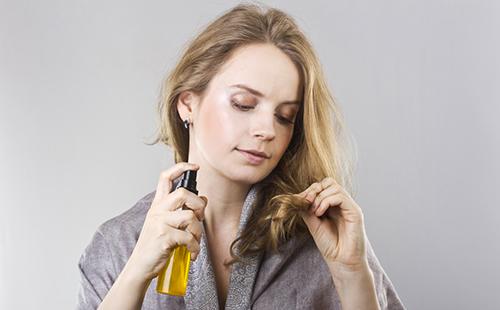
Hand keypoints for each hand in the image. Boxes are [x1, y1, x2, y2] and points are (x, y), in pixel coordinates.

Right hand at [126, 162, 207, 281]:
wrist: (141, 266)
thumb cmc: (156, 245)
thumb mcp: (166, 224)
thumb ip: (182, 211)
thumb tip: (203, 199)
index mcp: (158, 205)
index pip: (165, 177)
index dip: (181, 168)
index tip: (195, 166)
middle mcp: (157, 210)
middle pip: (183, 193)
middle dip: (198, 205)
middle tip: (199, 218)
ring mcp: (159, 223)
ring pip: (190, 217)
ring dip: (198, 231)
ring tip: (194, 241)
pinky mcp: (164, 238)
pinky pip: (188, 238)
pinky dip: (195, 247)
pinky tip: (192, 253)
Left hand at [296, 177, 368, 275]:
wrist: (341, 261)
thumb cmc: (330, 245)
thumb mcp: (313, 223)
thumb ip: (307, 209)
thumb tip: (296, 197)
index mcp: (333, 205)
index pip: (322, 186)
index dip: (309, 190)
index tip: (299, 201)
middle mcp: (342, 203)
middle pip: (328, 182)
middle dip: (314, 189)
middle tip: (306, 202)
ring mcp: (349, 206)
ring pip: (334, 187)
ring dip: (319, 197)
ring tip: (314, 211)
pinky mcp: (355, 211)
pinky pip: (340, 196)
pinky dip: (326, 201)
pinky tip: (320, 213)